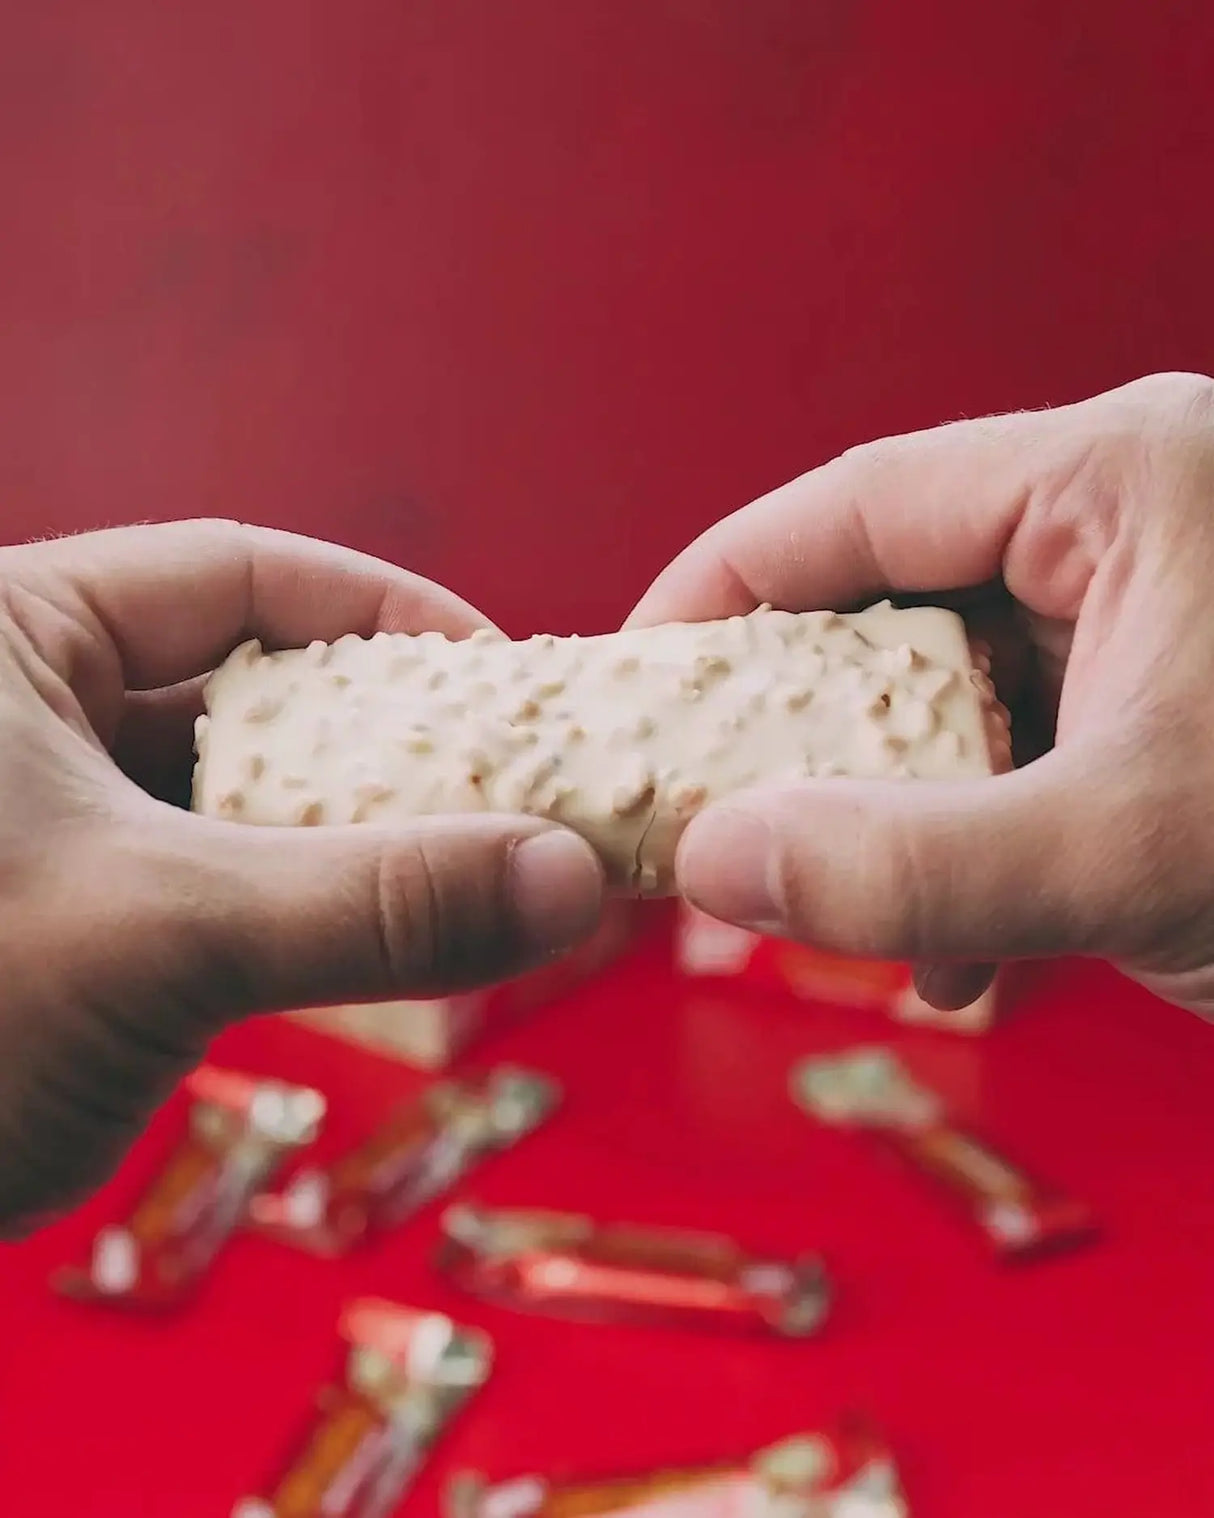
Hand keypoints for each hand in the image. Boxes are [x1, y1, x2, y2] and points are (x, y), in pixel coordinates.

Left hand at [0, 521, 602, 1232]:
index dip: (382, 614)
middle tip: (514, 779)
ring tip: (485, 863)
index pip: (235, 573)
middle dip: (388, 736)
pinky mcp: (86, 917)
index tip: (501, 672)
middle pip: (259, 688)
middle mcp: (37, 709)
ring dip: (364, 833)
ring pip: (252, 796)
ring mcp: (61, 818)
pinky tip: (404, 933)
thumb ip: (368, 903)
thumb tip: (567, 878)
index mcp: (17, 634)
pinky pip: (234, 884)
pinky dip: (317, 905)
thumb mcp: (156, 932)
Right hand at [629, 371, 1213, 1020]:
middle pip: (895, 599)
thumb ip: (913, 864)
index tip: (638, 670)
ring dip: (890, 812)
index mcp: (1121, 481)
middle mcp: (1132, 526)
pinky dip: (974, 847)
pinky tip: (970, 954)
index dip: (727, 584)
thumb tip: (717, 862)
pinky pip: (1025, 753)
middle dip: (802, 720)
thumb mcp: (1132, 851)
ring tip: (854, 917)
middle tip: (720, 807)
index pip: (861, 501)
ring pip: (956, 694)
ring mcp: (1156, 618)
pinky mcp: (1174, 707)